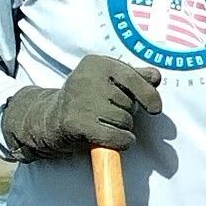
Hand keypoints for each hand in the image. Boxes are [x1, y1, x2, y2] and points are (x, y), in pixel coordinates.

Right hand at [3, 57, 162, 157]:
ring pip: (126, 121)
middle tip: (107, 112)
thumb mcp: (107, 80)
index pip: (133, 77)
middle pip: (130, 103)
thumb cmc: (85, 99)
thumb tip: (155, 77)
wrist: (50, 119)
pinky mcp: (78, 124)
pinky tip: (111, 138)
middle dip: (127, 112)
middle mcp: (87, 78)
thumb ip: (133, 76)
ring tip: (103, 123)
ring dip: (122, 128)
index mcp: (97, 63)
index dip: (149, 94)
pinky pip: (118, 137)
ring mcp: (82, 101)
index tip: (156, 109)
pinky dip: (122, 142)